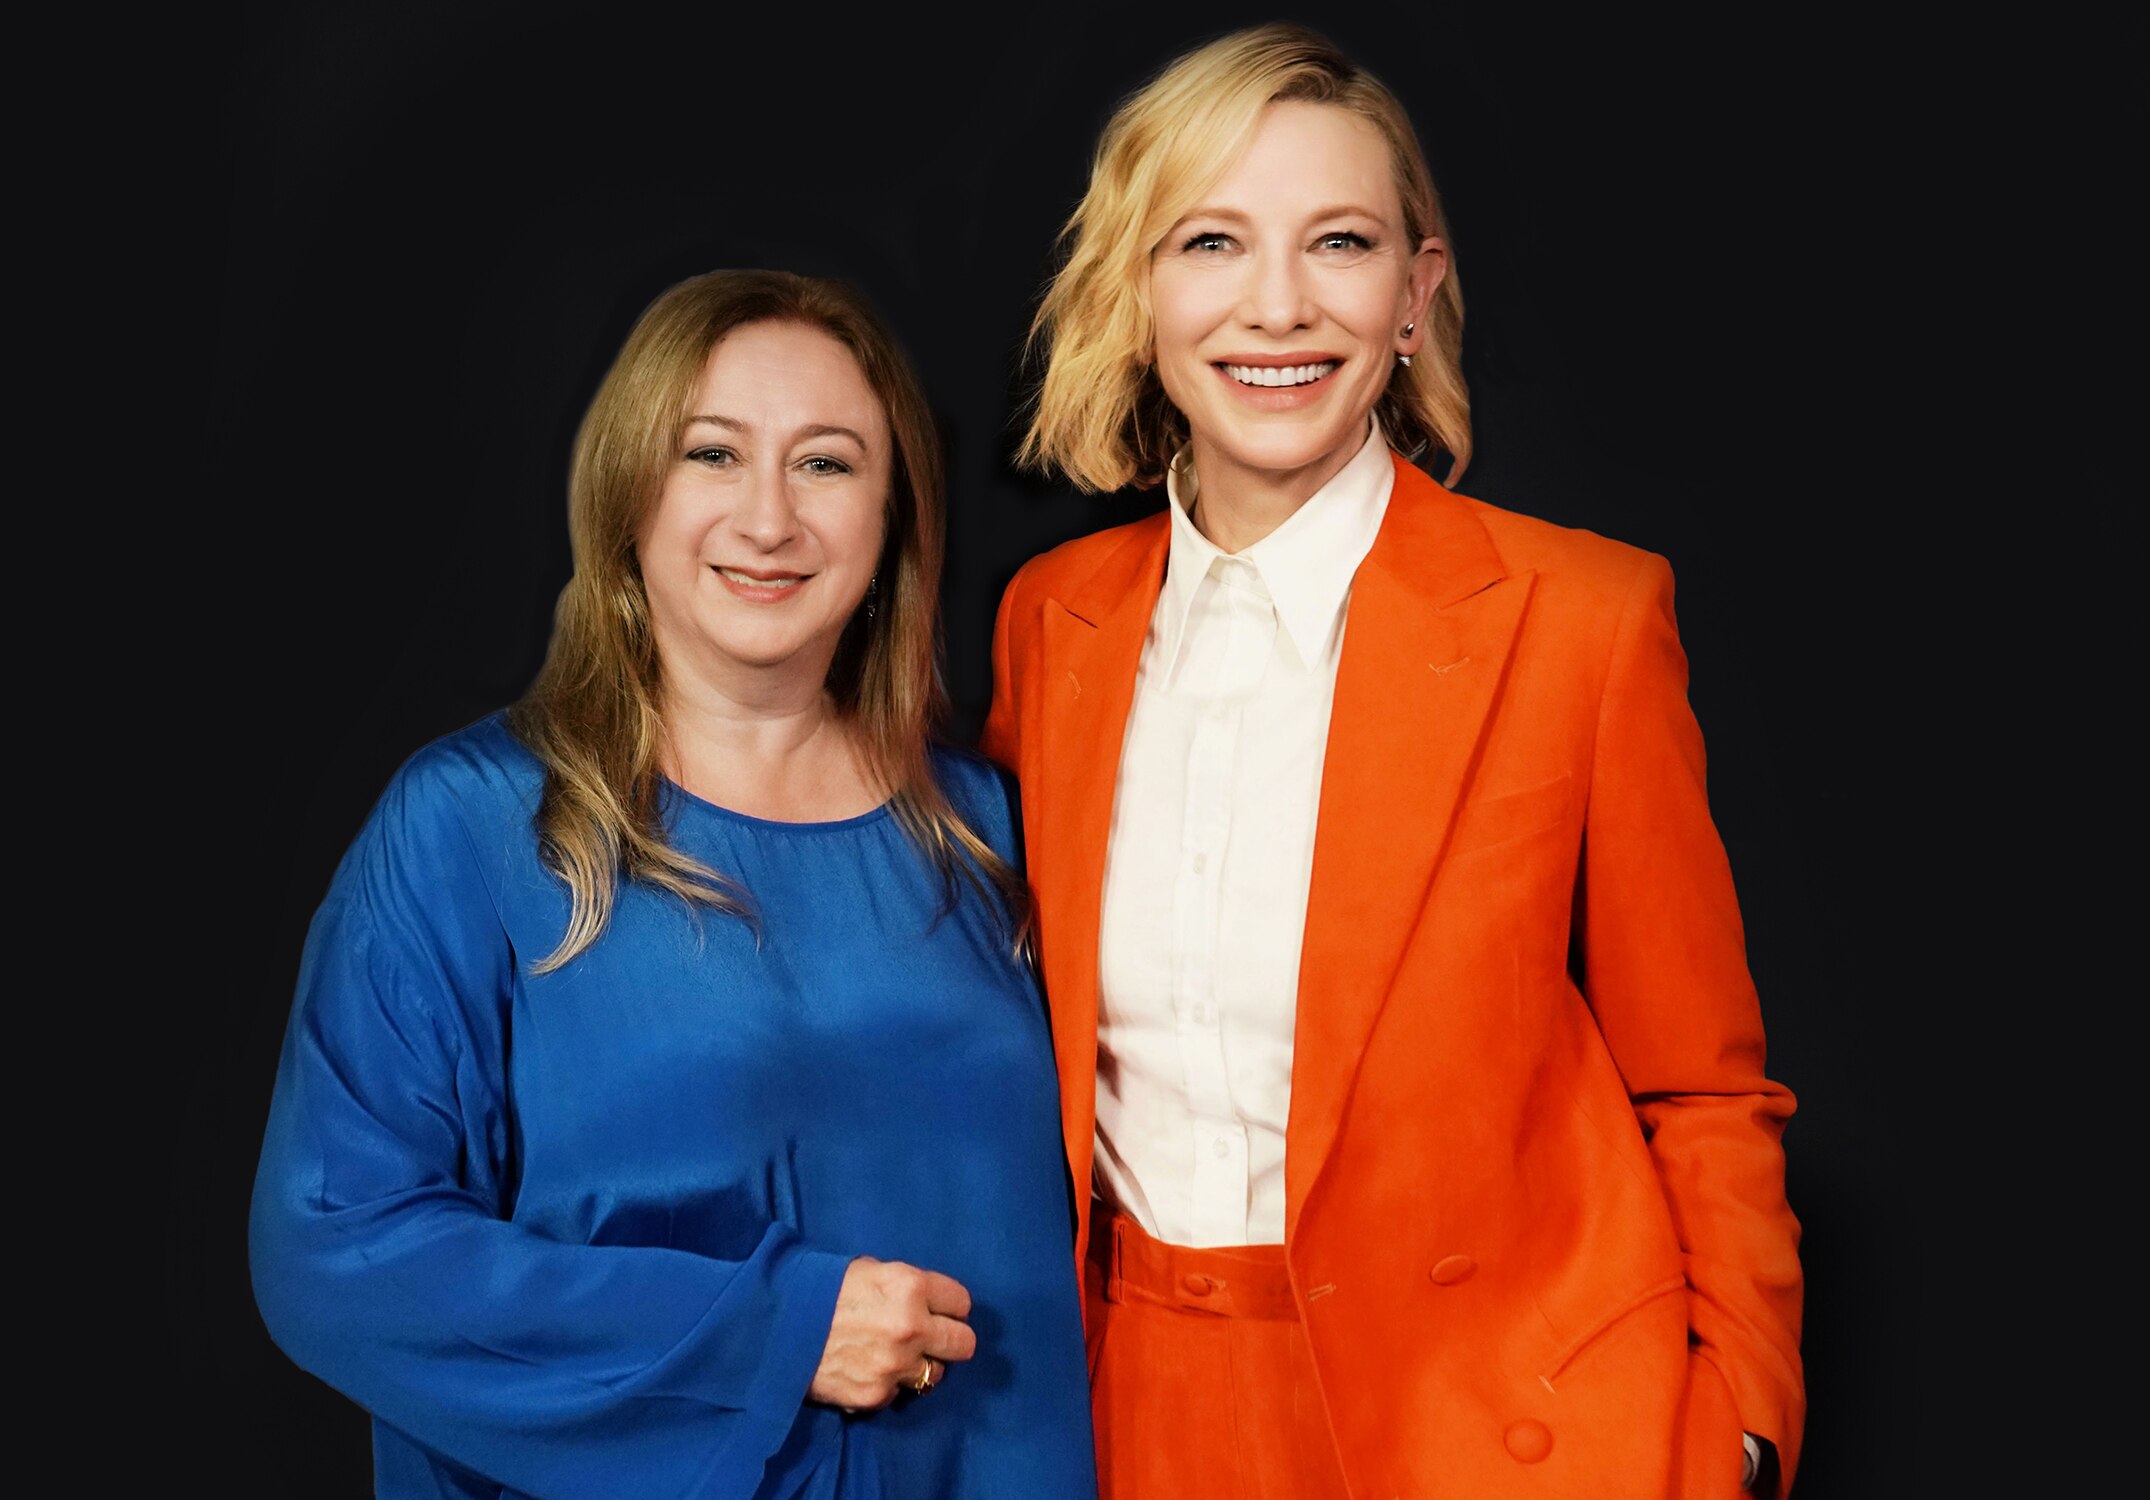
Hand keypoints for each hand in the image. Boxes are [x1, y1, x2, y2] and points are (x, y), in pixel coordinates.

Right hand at [808, 1257, 975, 1410]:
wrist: (773, 1327)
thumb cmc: (819, 1288)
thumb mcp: (867, 1269)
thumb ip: (903, 1285)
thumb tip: (925, 1300)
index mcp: (910, 1286)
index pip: (962, 1302)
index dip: (948, 1306)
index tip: (937, 1310)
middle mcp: (911, 1327)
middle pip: (964, 1344)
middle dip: (949, 1340)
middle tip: (930, 1338)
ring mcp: (895, 1366)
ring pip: (936, 1374)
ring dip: (920, 1365)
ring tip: (893, 1356)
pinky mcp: (876, 1396)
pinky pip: (899, 1393)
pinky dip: (888, 1384)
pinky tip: (867, 1369)